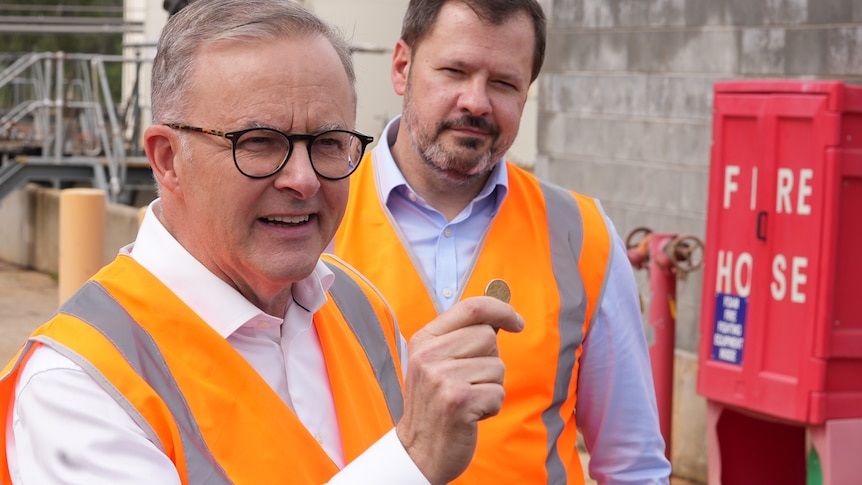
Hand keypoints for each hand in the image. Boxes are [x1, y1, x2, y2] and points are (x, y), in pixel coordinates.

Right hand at [395, 296, 523, 484]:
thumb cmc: (435, 404)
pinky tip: (471, 414)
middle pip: (488, 337)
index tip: (516, 322)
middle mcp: (429, 356)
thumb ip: (461, 337)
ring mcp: (442, 379)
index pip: (471, 307)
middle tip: (469, 381)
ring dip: (491, 386)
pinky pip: (498, 393)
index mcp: (424, 340)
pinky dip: (492, 406)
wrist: (418, 450)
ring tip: (468, 399)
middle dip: (490, 360)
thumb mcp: (436, 363)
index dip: (501, 310)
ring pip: (497, 367)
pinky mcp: (458, 402)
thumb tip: (501, 316)